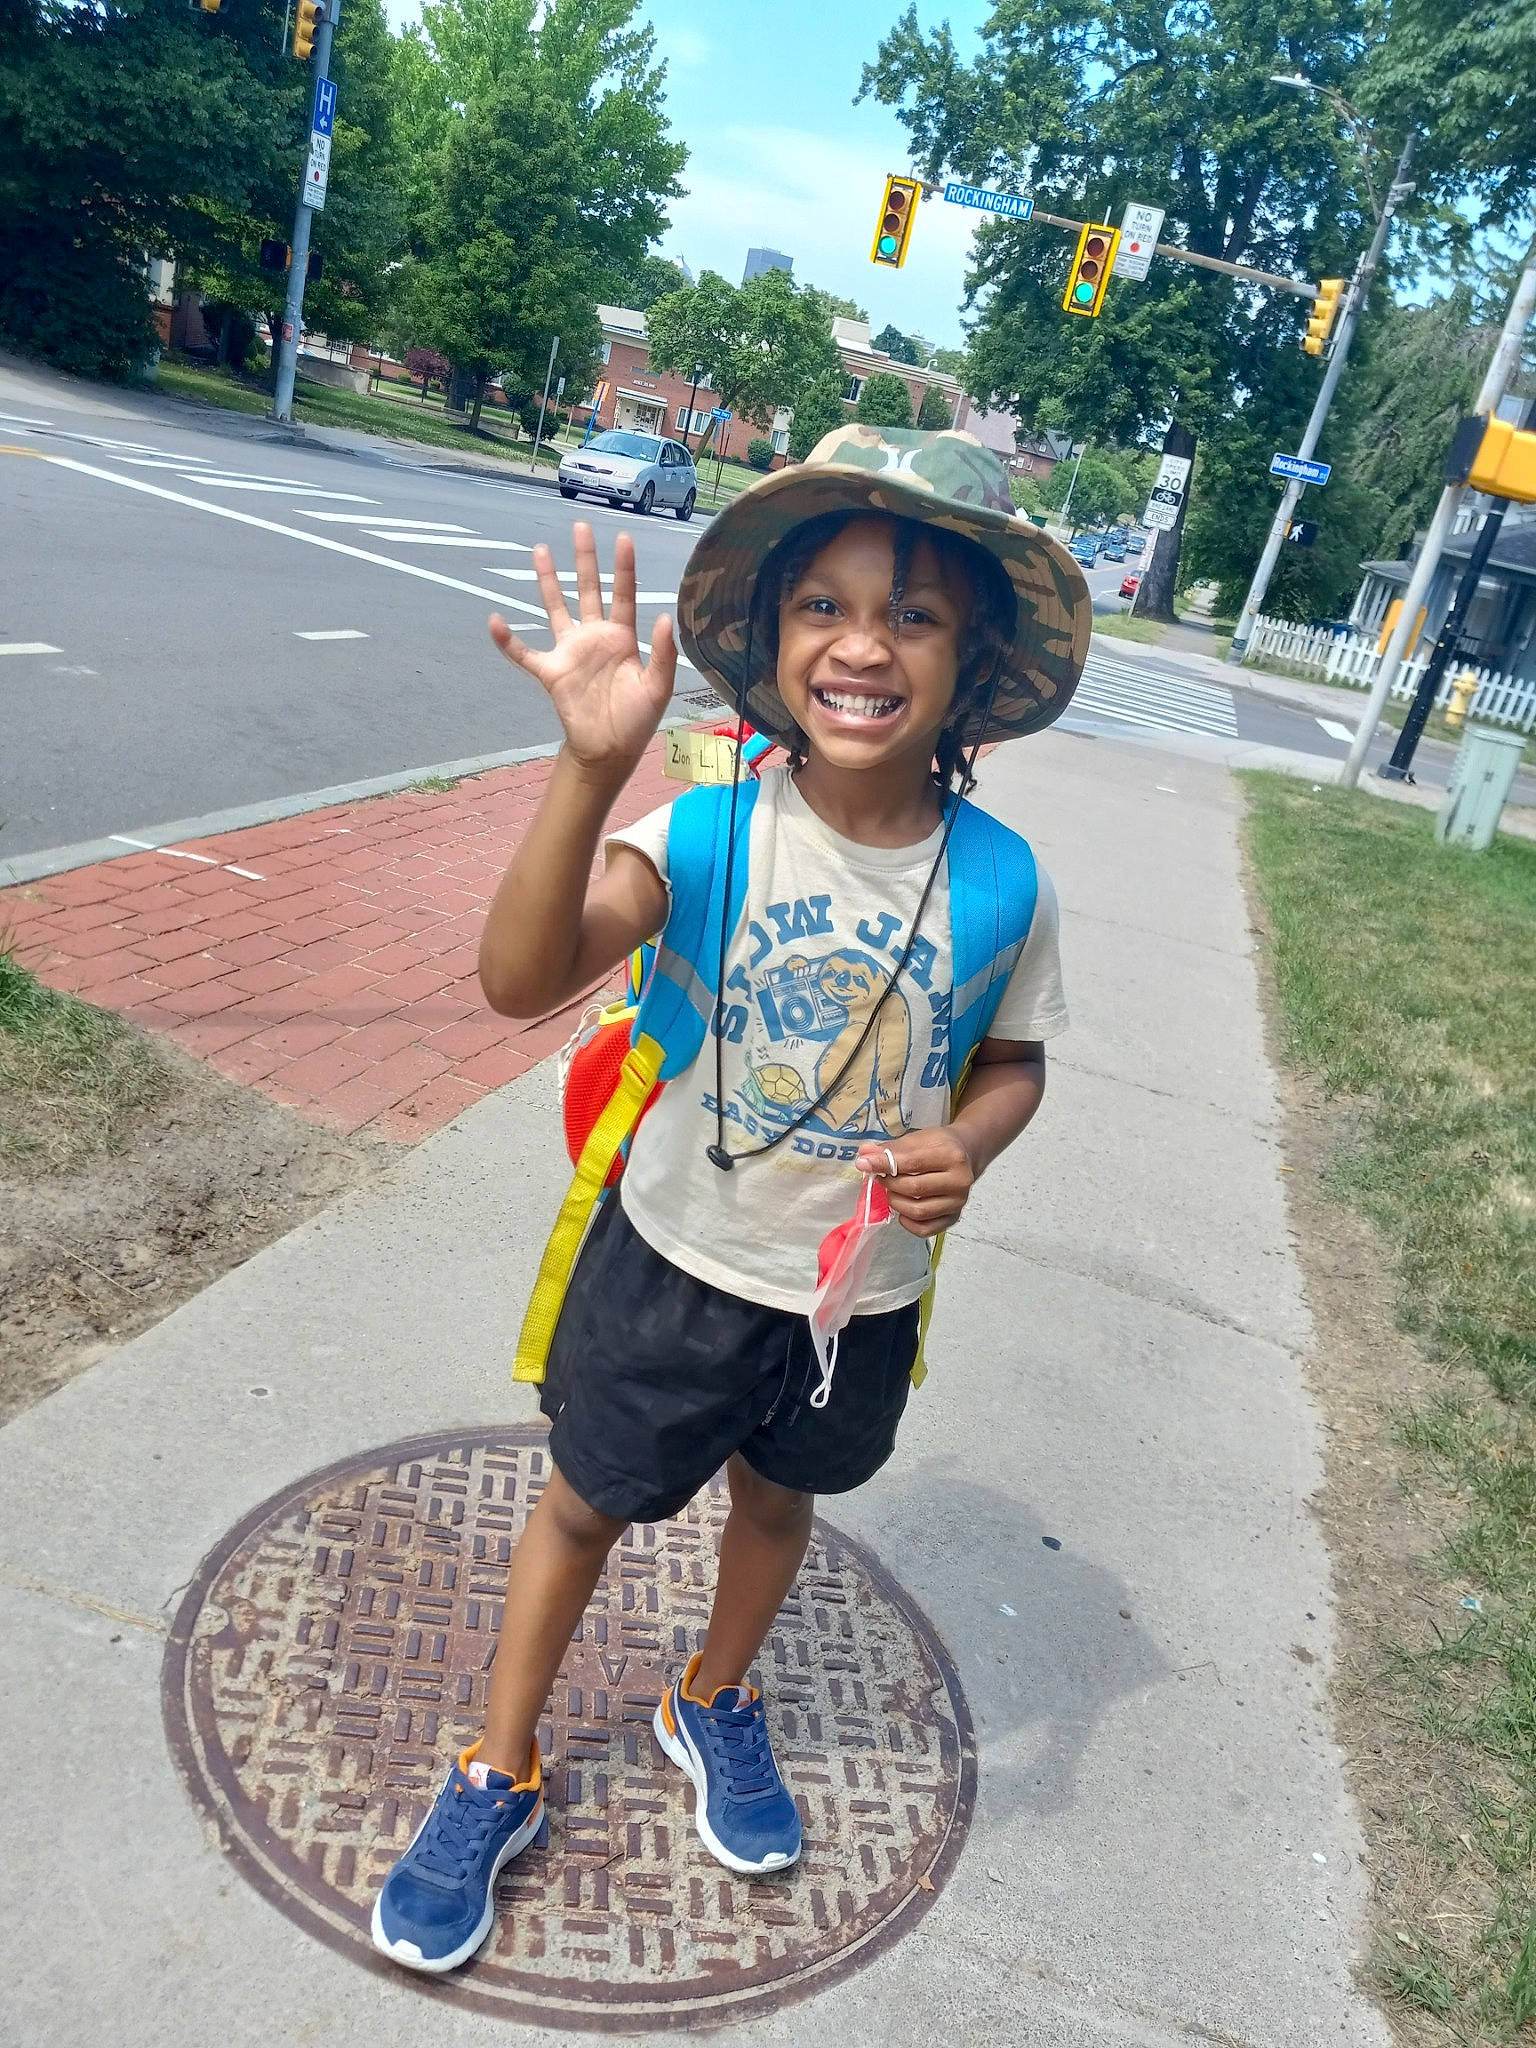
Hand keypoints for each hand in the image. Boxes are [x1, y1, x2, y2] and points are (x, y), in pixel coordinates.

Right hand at [489, 523, 676, 778]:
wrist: (610, 749)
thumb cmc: (637, 719)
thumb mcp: (658, 687)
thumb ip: (663, 654)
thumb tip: (662, 618)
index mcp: (622, 638)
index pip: (623, 595)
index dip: (624, 568)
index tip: (623, 538)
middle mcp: (594, 637)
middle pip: (589, 589)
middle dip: (585, 559)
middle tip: (581, 526)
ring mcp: (570, 652)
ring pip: (556, 608)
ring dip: (549, 580)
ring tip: (540, 549)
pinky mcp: (551, 672)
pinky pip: (524, 653)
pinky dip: (507, 641)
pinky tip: (493, 622)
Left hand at [855, 1129, 977, 1238]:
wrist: (966, 1155)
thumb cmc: (939, 1146)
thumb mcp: (917, 1139)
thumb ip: (890, 1149)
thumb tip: (864, 1156)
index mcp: (952, 1156)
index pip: (911, 1163)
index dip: (883, 1164)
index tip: (864, 1164)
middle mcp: (960, 1181)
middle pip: (914, 1189)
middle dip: (890, 1184)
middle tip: (882, 1177)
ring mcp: (958, 1203)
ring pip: (918, 1212)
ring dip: (897, 1202)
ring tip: (893, 1191)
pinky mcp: (954, 1218)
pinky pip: (924, 1229)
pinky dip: (908, 1222)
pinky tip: (904, 1209)